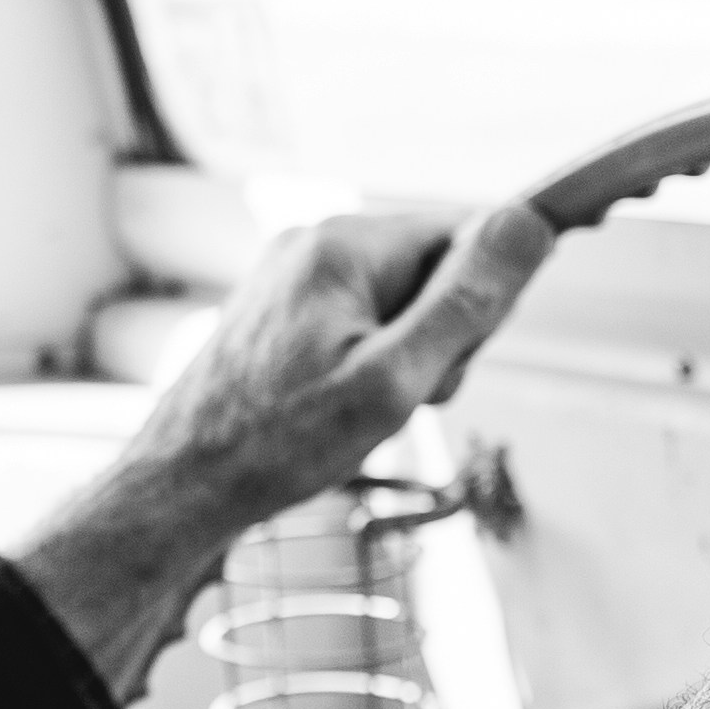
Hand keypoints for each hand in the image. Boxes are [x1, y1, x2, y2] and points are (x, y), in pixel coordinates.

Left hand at [8, 200, 555, 689]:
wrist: (180, 486)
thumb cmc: (280, 443)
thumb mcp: (395, 380)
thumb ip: (466, 302)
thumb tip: (529, 222)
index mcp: (344, 243)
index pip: (466, 238)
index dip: (479, 306)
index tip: (447, 364)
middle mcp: (314, 241)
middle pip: (433, 270)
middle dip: (438, 339)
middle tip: (396, 398)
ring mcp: (292, 274)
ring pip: (399, 303)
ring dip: (404, 359)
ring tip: (360, 410)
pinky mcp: (280, 309)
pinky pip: (359, 322)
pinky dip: (368, 365)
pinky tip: (336, 407)